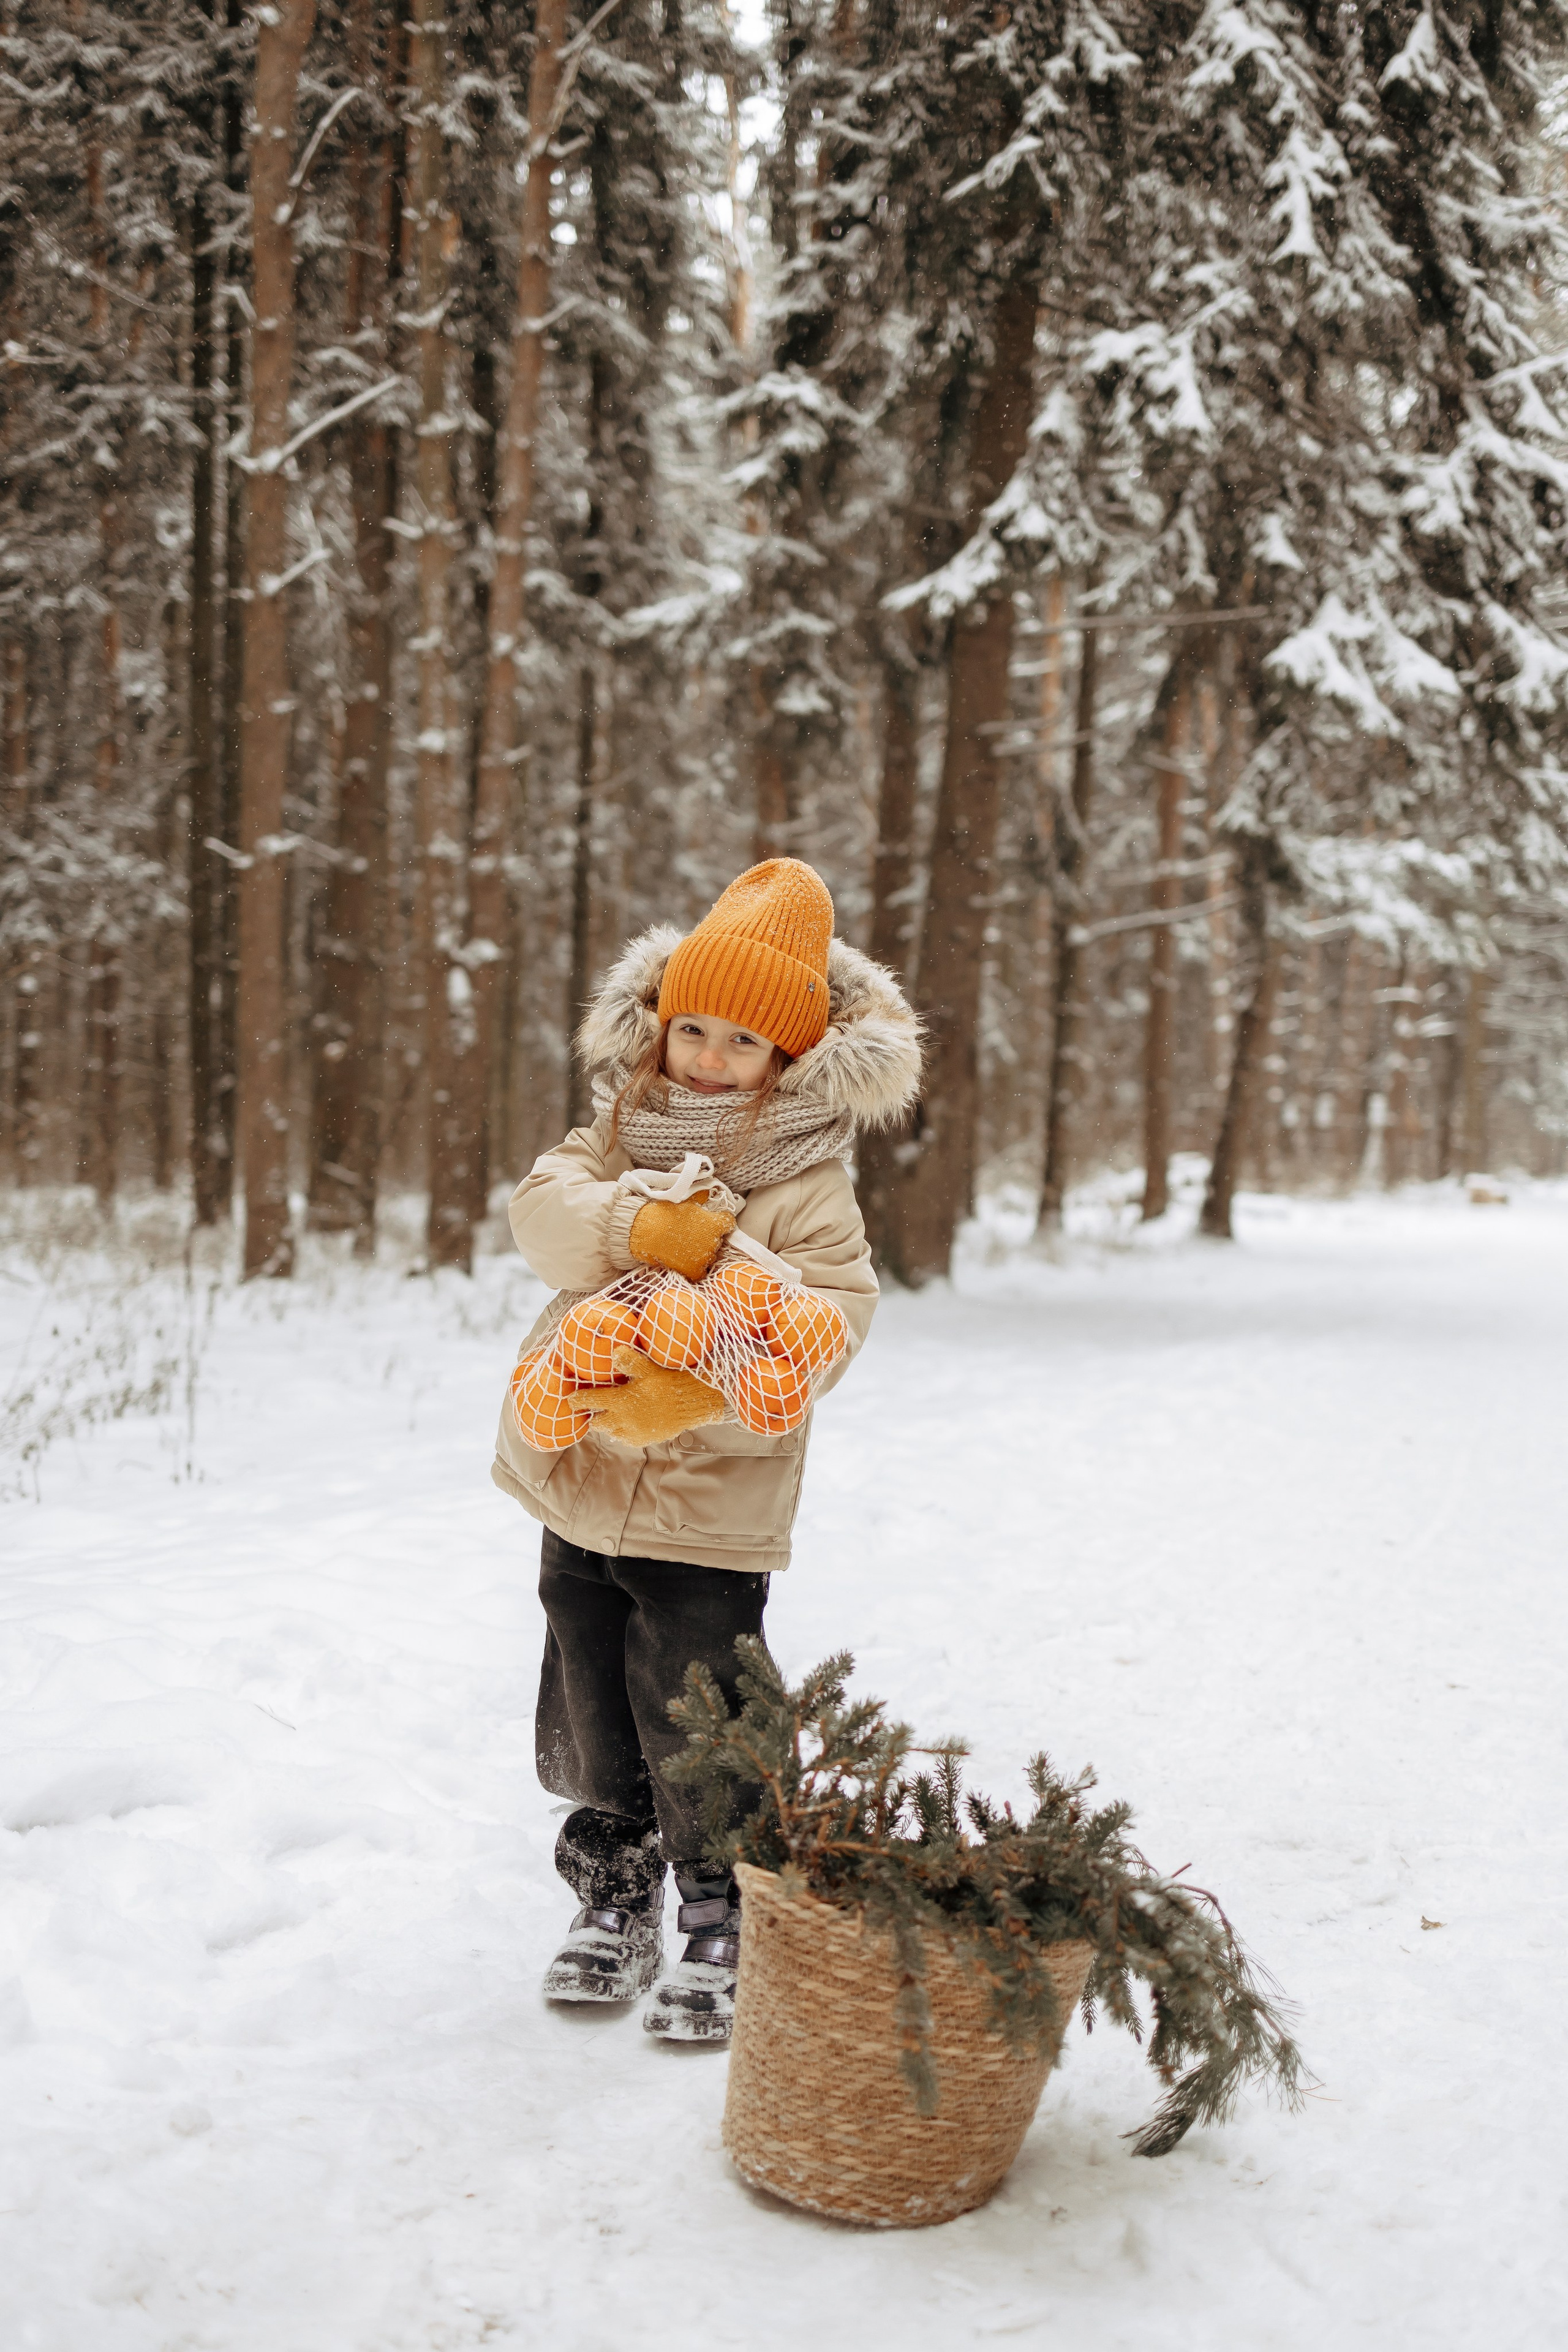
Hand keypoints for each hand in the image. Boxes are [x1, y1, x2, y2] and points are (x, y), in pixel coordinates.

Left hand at [573, 1346, 727, 1449]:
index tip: (571, 1399)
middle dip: (594, 1414)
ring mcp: (632, 1433)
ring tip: (614, 1414)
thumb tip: (614, 1352)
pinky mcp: (643, 1440)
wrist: (693, 1404)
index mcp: (620, 1401)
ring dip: (609, 1423)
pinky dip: (623, 1431)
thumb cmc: (671, 1383)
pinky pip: (625, 1439)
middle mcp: (623, 1420)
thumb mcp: (649, 1368)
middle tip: (595, 1407)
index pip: (590, 1401)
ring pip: (610, 1431)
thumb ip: (630, 1361)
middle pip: (597, 1422)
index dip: (578, 1400)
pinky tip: (630, 1422)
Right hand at [628, 1193, 735, 1281]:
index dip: (721, 1222)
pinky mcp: (695, 1270)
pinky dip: (695, 1268)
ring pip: (710, 1256)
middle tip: (692, 1234)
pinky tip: (684, 1260)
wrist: (646, 1232)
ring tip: (685, 1246)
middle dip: (709, 1237)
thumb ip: (701, 1200)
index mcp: (715, 1223)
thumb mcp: (686, 1202)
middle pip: (718, 1240)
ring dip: (702, 1252)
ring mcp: (705, 1257)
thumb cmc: (664, 1213)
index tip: (713, 1222)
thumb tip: (708, 1193)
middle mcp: (714, 1241)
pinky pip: (701, 1272)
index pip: (728, 1222)